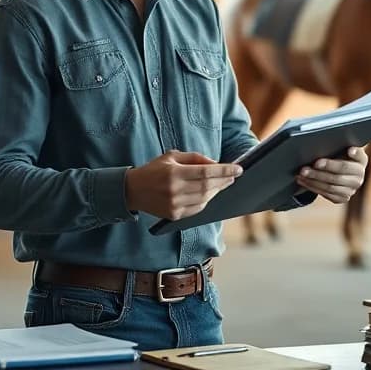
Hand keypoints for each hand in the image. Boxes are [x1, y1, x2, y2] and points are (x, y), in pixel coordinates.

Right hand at [124, 151, 241, 219]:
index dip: (224, 171)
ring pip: (204, 199)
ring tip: (222, 184)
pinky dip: (206, 201)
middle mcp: (174, 190)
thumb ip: (195, 158)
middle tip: (233, 176)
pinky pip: (197, 209)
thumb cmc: (154, 170)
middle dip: (224, 181)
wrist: (132, 190)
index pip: (205, 172)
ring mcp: (174, 205)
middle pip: (207, 186)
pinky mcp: (174, 215)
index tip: (238, 169)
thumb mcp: (172, 156)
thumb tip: (216, 164)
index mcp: (174, 172)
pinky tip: (209, 193)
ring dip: (216, 191)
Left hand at [296, 146, 366, 203]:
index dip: (355, 154)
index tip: (349, 150)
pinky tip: (304, 181)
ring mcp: (352, 189)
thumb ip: (338, 144)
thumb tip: (323, 142)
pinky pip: (327, 194)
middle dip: (321, 172)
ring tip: (302, 174)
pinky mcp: (343, 198)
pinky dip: (313, 187)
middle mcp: (359, 177)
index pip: (358, 157)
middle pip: (339, 175)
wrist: (340, 171)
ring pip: (330, 187)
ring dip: (313, 181)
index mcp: (361, 161)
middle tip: (307, 167)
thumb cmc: (338, 154)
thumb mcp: (341, 147)